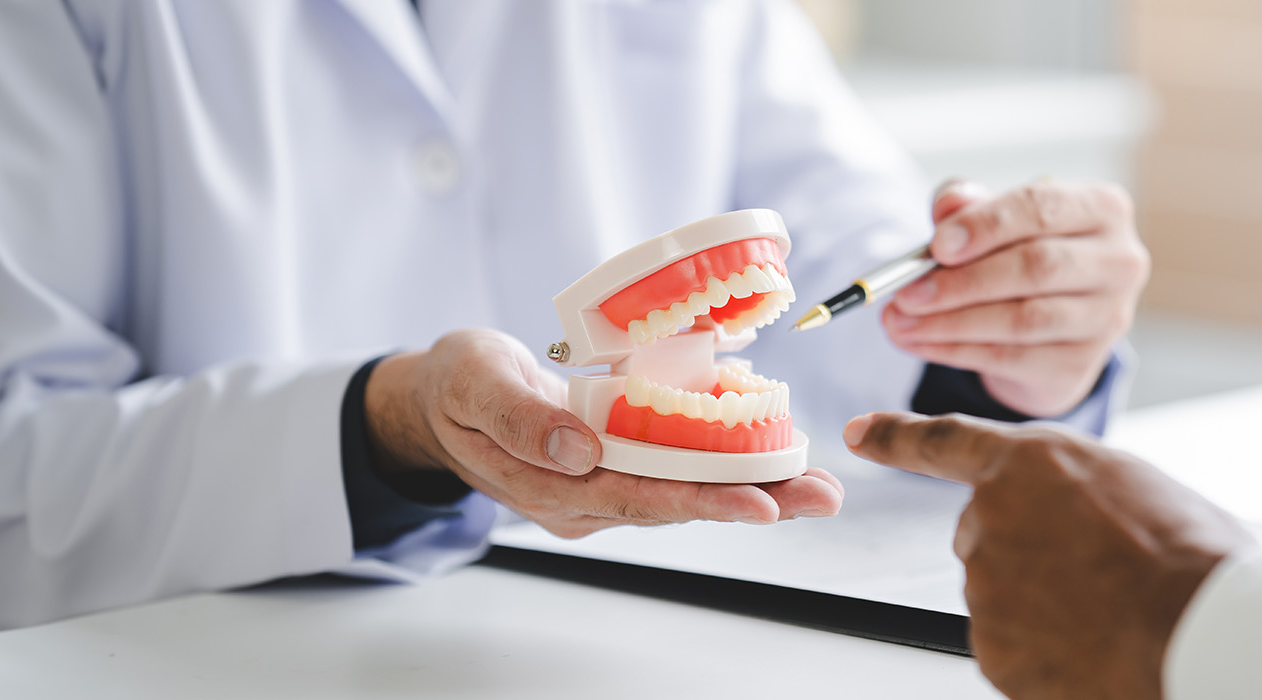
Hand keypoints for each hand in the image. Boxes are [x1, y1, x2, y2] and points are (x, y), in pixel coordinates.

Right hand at [365, 328, 842, 536]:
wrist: (438, 399)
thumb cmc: (456, 386)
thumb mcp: (474, 383)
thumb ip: (521, 416)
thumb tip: (580, 448)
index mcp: (554, 487)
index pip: (641, 498)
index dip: (705, 499)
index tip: (762, 503)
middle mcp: (587, 499)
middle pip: (681, 502)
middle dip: (756, 500)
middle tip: (823, 495)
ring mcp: (602, 486)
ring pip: (687, 488)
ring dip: (754, 485)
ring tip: (816, 484)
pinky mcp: (614, 464)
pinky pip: (676, 465)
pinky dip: (725, 458)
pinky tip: (772, 449)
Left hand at [843, 412, 1250, 699]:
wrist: (1197, 627)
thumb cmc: (1188, 558)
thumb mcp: (1134, 487)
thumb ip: (1075, 493)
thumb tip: (1071, 524)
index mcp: (1030, 461)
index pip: (945, 443)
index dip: (897, 438)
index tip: (860, 432)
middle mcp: (991, 515)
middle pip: (985, 535)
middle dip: (1027, 552)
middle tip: (1095, 573)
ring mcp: (985, 584)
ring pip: (1001, 595)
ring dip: (1042, 604)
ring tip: (1109, 610)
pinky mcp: (990, 647)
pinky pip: (1010, 648)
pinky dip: (1044, 653)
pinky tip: (1093, 646)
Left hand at [884, 179, 1147, 417]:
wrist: (1050, 325)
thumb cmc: (1021, 253)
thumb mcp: (994, 220)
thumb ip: (969, 204)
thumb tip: (947, 208)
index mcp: (1104, 210)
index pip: (1043, 208)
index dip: (987, 226)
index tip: (937, 244)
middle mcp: (1119, 262)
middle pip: (1036, 268)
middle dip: (962, 281)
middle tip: (907, 291)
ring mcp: (1106, 318)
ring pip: (1022, 319)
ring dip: (950, 322)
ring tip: (900, 320)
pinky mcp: (1080, 364)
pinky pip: (1009, 357)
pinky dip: (955, 350)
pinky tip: (919, 342)